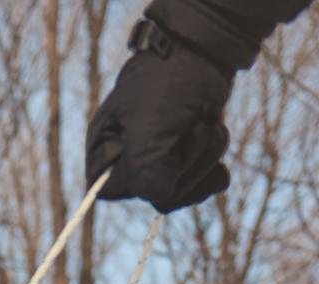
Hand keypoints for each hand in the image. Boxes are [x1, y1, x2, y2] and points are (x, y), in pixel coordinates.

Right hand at [85, 20, 234, 213]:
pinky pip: (200, 189)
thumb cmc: (167, 81)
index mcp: (104, 151)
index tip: (160, 147)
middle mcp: (127, 162)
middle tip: (193, 126)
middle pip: (156, 194)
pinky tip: (214, 139)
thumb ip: (145, 167)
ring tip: (205, 123)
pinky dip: (214, 168)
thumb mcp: (151, 123)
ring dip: (204, 157)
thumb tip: (158, 196)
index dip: (144, 177)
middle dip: (186, 163)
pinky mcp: (182, 162)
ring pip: (182, 191)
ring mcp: (157, 163)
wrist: (202, 53)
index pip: (116, 191)